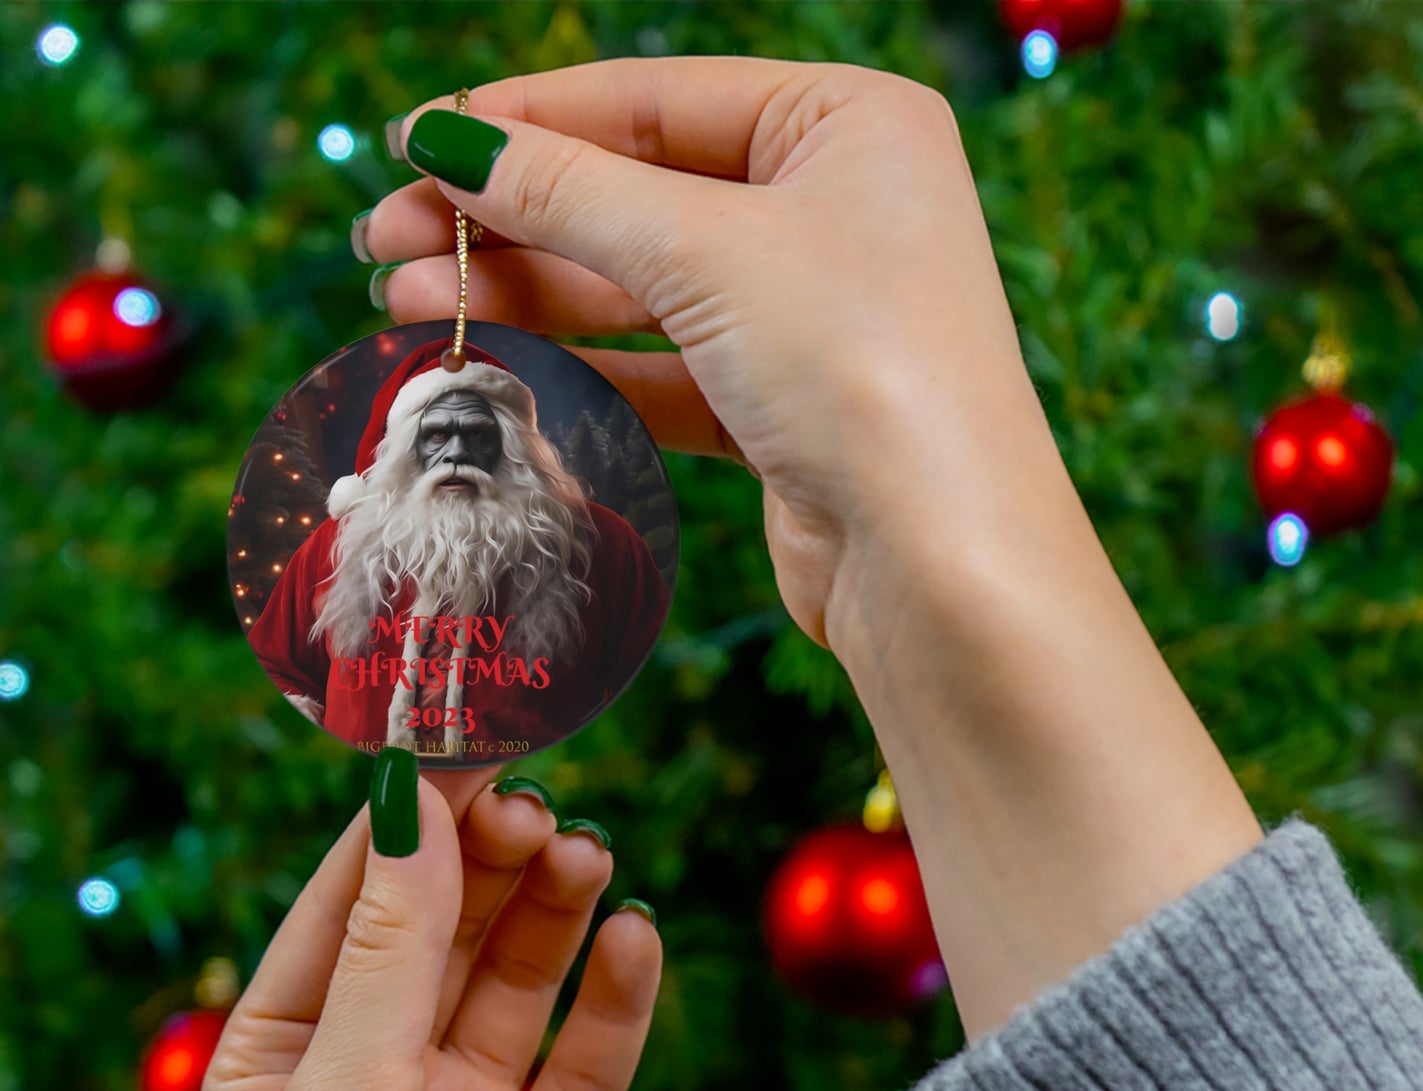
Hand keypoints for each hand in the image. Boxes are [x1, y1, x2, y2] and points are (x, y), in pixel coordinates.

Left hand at [201, 763, 661, 1090]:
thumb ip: (391, 947)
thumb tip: (413, 802)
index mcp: (289, 1052)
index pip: (353, 901)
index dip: (409, 822)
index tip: (468, 743)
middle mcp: (380, 1072)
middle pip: (447, 927)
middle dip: (490, 862)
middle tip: (539, 808)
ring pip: (521, 977)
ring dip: (555, 911)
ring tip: (588, 857)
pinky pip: (591, 1055)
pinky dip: (617, 995)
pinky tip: (635, 940)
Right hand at [362, 56, 1057, 660]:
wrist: (937, 560)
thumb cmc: (860, 368)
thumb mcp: (706, 251)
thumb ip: (571, 192)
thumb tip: (449, 142)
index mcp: (847, 124)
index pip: (655, 100)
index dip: (526, 120)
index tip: (415, 143)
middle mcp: (835, 210)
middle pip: (637, 195)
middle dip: (509, 219)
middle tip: (386, 241)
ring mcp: (809, 314)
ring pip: (641, 289)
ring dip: (527, 295)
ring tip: (407, 304)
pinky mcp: (783, 408)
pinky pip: (663, 370)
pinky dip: (583, 368)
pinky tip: (495, 365)